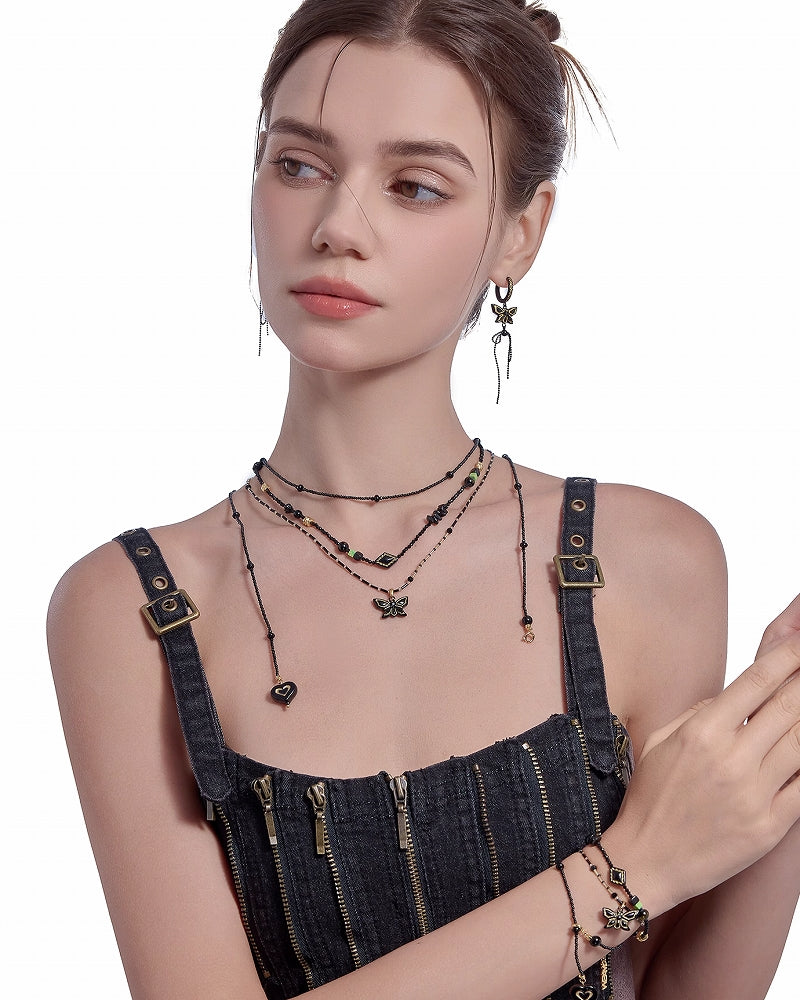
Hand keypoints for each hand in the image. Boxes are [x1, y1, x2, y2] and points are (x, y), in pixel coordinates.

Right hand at [607, 596, 799, 915]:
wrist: (647, 860)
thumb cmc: (649, 799)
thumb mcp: (660, 742)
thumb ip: (697, 713)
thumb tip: (731, 696)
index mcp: (702, 732)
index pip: (755, 683)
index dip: (786, 659)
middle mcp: (731, 758)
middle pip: (788, 707)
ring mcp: (753, 793)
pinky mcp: (769, 826)